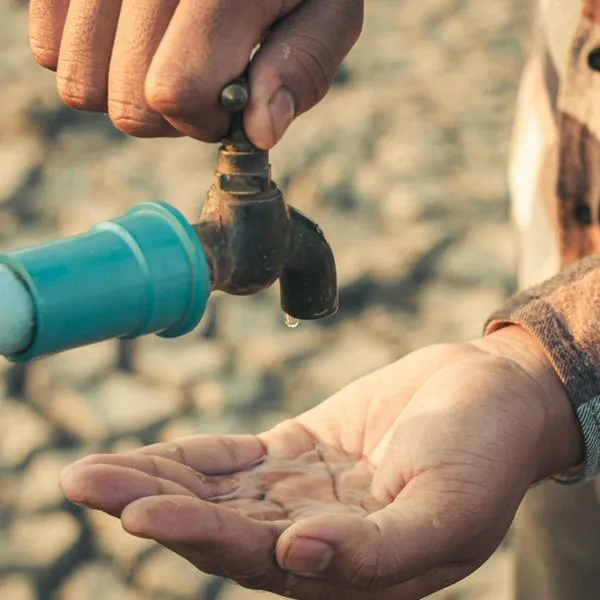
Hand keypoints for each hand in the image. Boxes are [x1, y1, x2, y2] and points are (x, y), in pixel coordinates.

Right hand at [28, 0, 362, 147]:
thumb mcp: (327, 8)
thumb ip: (301, 68)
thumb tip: (259, 131)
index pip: (173, 90)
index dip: (204, 118)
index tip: (229, 98)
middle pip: (124, 102)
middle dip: (166, 113)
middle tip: (198, 78)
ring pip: (76, 82)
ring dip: (124, 89)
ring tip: (162, 54)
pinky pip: (45, 44)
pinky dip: (86, 55)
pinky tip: (127, 35)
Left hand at [60, 326, 582, 598]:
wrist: (493, 396)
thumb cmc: (484, 453)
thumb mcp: (447, 508)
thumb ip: (378, 550)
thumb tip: (296, 559)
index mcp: (350, 568)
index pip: (255, 560)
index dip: (196, 535)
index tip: (137, 512)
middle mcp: (314, 539)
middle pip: (216, 528)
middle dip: (149, 506)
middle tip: (84, 483)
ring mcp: (302, 495)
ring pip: (213, 493)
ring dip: (155, 481)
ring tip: (90, 472)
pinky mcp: (298, 453)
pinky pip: (232, 459)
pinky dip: (189, 458)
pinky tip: (147, 457)